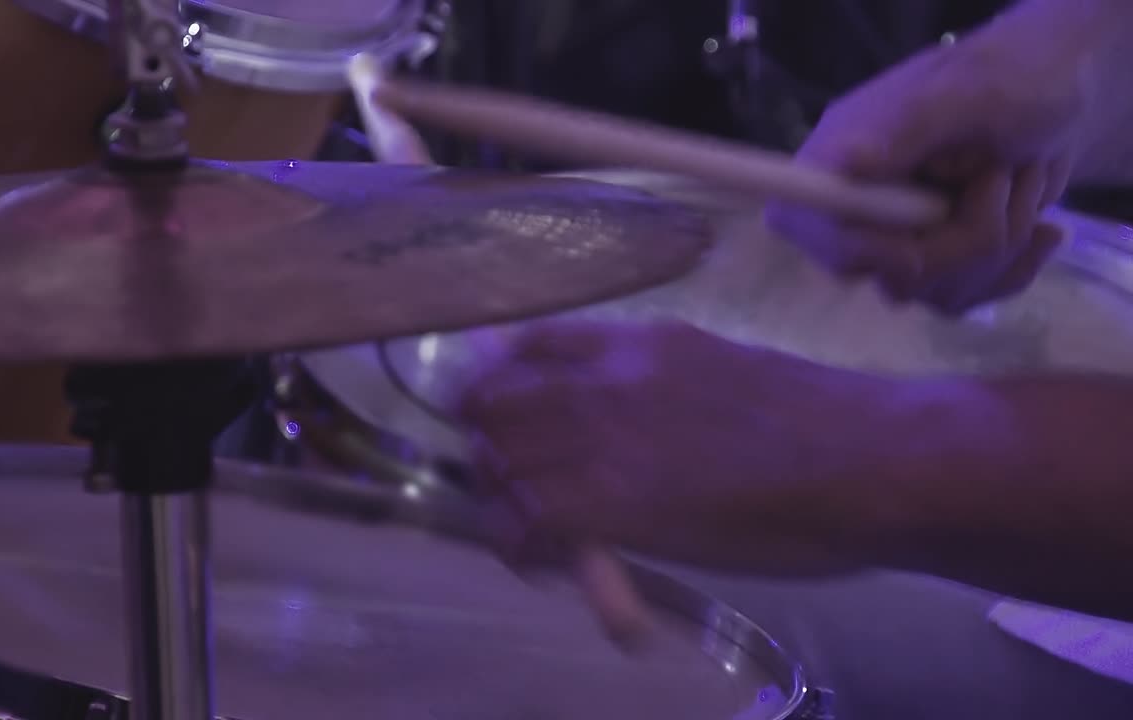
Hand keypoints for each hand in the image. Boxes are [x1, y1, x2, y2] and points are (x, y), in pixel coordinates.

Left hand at [459, 320, 900, 577]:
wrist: (868, 459)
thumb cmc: (823, 423)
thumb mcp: (728, 368)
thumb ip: (664, 380)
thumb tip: (637, 414)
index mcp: (639, 344)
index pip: (529, 347)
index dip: (500, 383)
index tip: (502, 416)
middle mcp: (605, 379)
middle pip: (493, 402)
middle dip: (489, 444)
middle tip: (512, 485)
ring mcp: (602, 436)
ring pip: (498, 458)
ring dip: (501, 498)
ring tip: (529, 532)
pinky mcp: (608, 500)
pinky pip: (524, 517)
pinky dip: (520, 542)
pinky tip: (546, 560)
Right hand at [765, 14, 1091, 314]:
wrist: (1052, 97)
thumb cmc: (1001, 81)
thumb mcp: (959, 94)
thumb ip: (907, 129)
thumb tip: (848, 165)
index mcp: (836, 159)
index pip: (800, 221)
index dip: (855, 247)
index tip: (916, 246)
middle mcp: (851, 207)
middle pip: (880, 272)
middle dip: (961, 242)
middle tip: (1002, 177)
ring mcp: (889, 243)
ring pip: (928, 293)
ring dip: (998, 248)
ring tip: (1022, 182)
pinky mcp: (928, 268)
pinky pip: (958, 301)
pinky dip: (1010, 272)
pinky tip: (1042, 233)